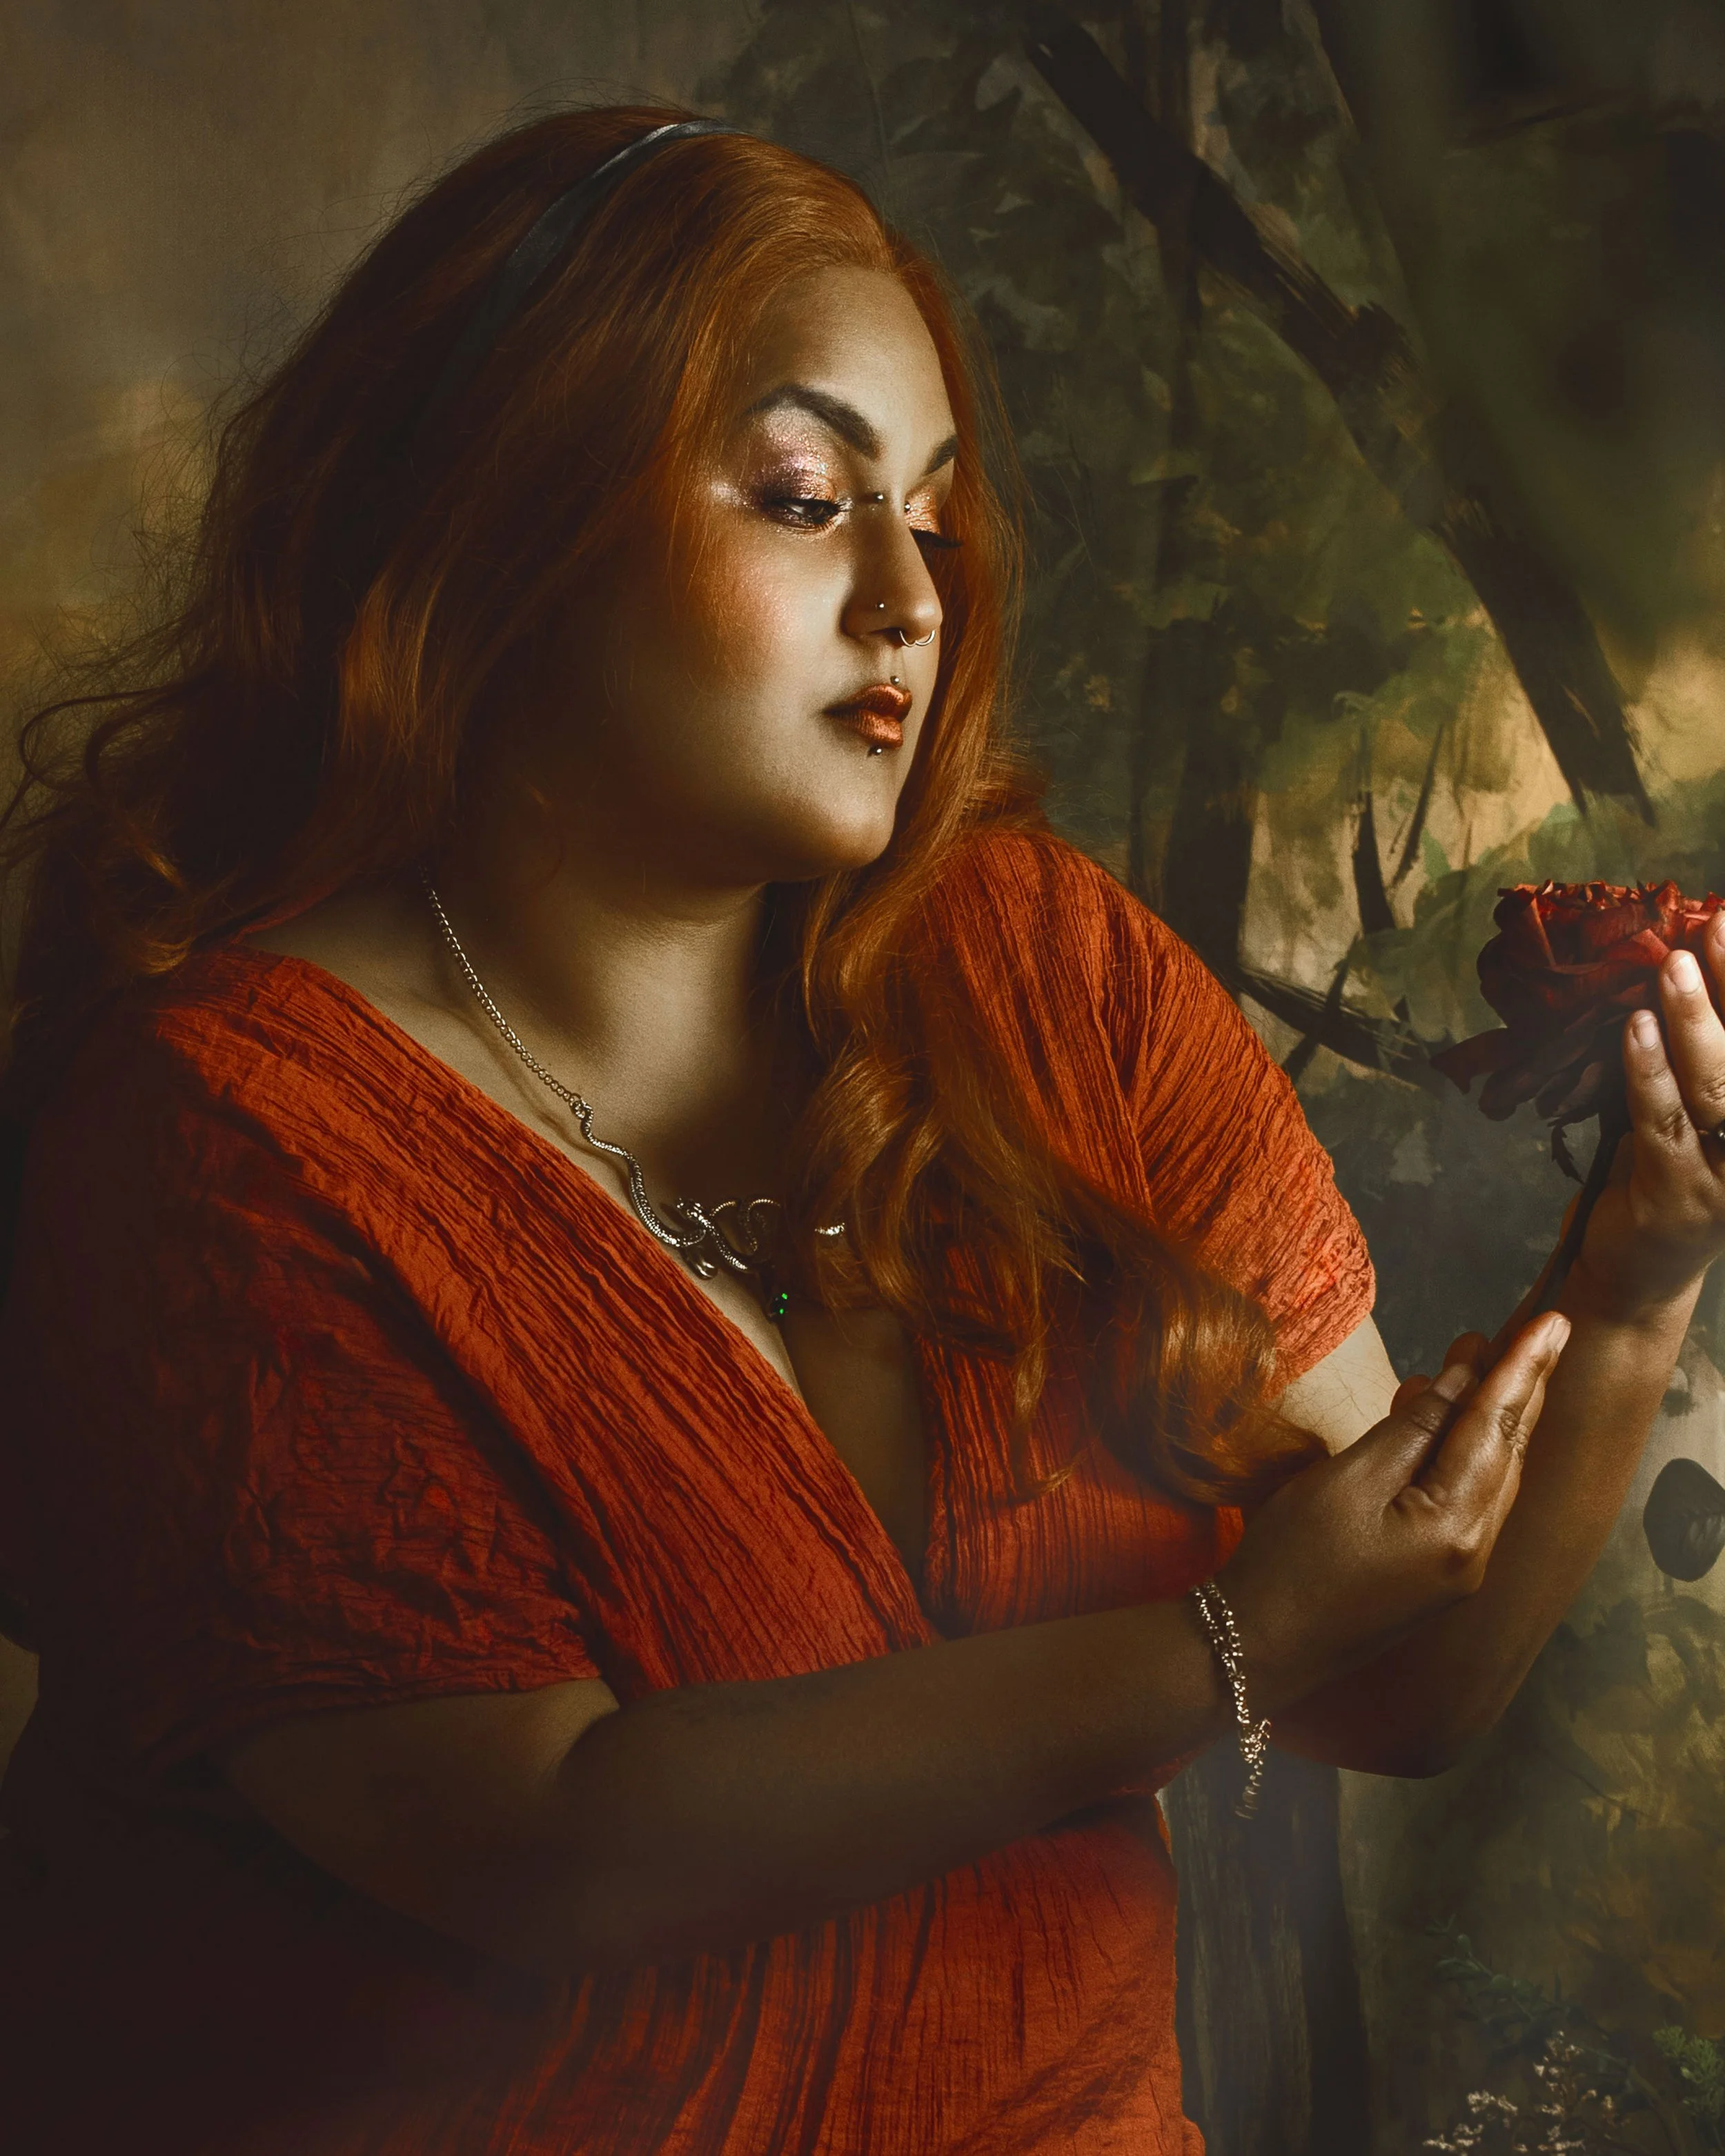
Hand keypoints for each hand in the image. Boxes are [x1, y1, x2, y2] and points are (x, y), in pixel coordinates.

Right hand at [1214, 1312, 1569, 1712]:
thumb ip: (1414, 1428)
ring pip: (1488, 1478)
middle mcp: (1474, 1554)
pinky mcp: (1435, 1579)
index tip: (1555, 1321)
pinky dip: (1459, 1455)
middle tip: (1532, 1330)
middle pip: (1506, 1455)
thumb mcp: (1350, 1478)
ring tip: (1476, 1362)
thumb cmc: (1293, 1560)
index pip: (1498, 1429)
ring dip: (1485, 1419)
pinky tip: (1438, 1425)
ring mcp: (1458, 1572)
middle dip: (1517, 1390)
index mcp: (1457, 1529)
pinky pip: (1464, 1501)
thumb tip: (1462, 1382)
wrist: (1257, 1646)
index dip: (1523, 1369)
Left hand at [1564, 919, 1724, 1321]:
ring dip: (1692, 1021)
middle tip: (1716, 927)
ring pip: (1715, 1087)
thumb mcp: (1683, 1109)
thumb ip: (1689, 1054)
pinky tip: (1631, 1030)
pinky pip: (1660, 1122)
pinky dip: (1646, 1072)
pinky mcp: (1675, 1195)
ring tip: (1672, 965)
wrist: (1633, 1274)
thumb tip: (1677, 965)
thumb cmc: (1659, 1176)